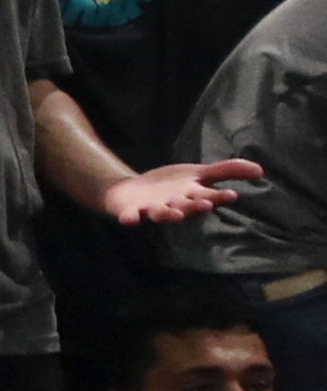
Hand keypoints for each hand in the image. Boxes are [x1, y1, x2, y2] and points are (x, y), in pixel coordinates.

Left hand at [104, 158, 259, 226]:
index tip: (231, 195)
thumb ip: (226, 171)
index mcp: (192, 197)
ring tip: (176, 214)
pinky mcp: (129, 212)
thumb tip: (260, 170)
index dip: (218, 197)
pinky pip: (129, 217)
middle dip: (195, 206)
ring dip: (168, 215)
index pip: (209, 197)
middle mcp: (174, 207)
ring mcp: (151, 210)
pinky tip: (130, 220)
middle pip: (186, 208)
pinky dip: (130, 219)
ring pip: (161, 214)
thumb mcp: (198, 174)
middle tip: (206, 203)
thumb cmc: (170, 186)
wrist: (132, 191)